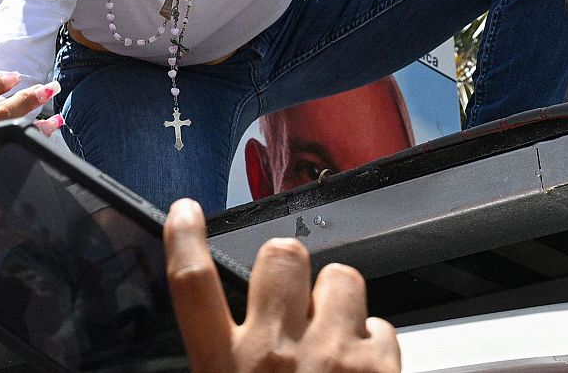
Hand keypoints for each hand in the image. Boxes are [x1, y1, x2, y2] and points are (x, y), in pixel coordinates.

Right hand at [165, 200, 399, 371]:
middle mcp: (274, 355)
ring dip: (337, 300)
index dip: (186, 237)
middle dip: (289, 264)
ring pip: (340, 278)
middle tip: (293, 296)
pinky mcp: (379, 367)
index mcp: (223, 368)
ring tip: (333, 336)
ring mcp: (331, 356)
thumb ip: (220, 362)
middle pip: (279, 256)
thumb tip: (221, 339)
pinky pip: (382, 326)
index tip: (186, 211)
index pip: (193, 283)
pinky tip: (363, 370)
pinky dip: (373, 345)